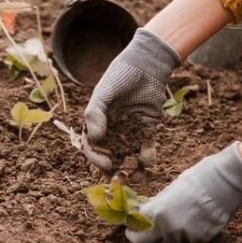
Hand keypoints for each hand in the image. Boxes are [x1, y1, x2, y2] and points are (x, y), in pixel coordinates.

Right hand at [82, 28, 180, 171]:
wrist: (147, 63)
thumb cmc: (121, 74)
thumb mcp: (103, 92)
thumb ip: (95, 114)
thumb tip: (94, 138)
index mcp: (96, 122)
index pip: (92, 146)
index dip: (97, 157)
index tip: (106, 163)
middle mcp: (112, 129)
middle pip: (110, 155)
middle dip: (115, 168)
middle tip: (121, 178)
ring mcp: (130, 130)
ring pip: (128, 154)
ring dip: (132, 167)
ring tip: (137, 177)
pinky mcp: (147, 128)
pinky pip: (146, 146)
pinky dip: (147, 155)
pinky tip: (149, 161)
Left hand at [126, 143, 241, 242]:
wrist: (226, 182)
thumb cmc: (195, 180)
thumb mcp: (169, 190)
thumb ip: (155, 206)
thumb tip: (142, 213)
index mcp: (158, 213)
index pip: (134, 230)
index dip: (131, 228)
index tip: (131, 226)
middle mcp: (169, 229)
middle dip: (140, 238)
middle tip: (142, 232)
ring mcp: (186, 237)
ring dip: (162, 237)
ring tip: (170, 221)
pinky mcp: (200, 240)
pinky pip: (184, 242)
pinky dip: (182, 236)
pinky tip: (189, 221)